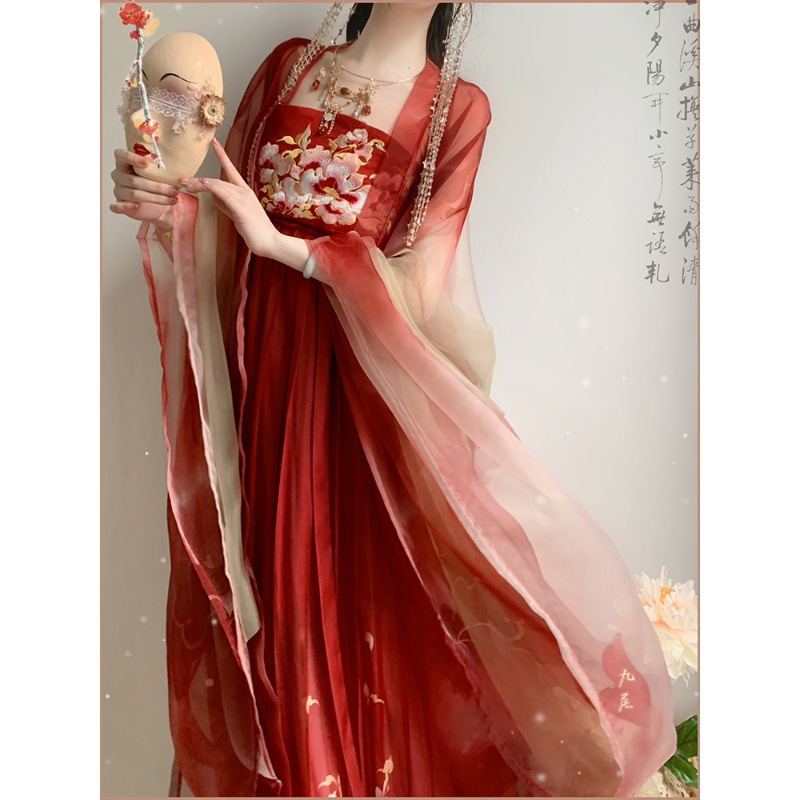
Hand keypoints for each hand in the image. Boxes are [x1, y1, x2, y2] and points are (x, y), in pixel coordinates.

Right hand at [109, 149, 178, 228]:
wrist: (159, 205)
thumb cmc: (158, 185)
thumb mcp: (162, 174)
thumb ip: (165, 168)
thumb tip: (183, 174)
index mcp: (125, 163)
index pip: (121, 155)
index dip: (131, 158)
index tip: (146, 163)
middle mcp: (119, 175)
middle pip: (134, 180)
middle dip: (157, 186)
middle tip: (174, 190)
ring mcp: (118, 190)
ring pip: (134, 194)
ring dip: (156, 198)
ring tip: (172, 199)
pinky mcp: (120, 205)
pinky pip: (117, 206)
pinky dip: (125, 206)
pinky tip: (136, 206)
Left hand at [180, 138, 278, 257]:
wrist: (270, 242)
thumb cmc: (255, 230)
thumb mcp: (237, 214)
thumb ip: (226, 204)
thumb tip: (213, 195)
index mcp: (244, 192)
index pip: (231, 170)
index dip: (223, 156)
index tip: (215, 142)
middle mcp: (244, 191)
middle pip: (219, 180)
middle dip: (200, 180)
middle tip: (183, 180)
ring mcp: (243, 199)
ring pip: (218, 185)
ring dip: (201, 184)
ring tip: (187, 185)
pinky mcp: (241, 208)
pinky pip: (224, 194)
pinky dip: (212, 187)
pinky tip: (203, 183)